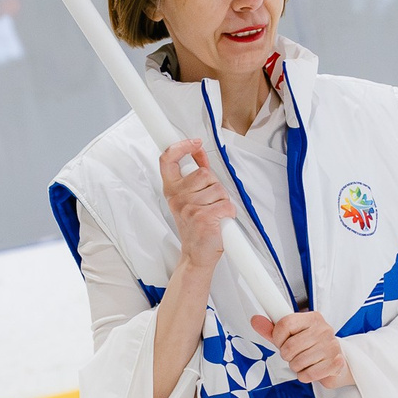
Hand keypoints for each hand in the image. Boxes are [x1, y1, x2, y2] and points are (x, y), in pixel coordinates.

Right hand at [159, 139, 231, 268]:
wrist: (197, 255)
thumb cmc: (195, 227)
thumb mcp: (190, 198)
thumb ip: (195, 174)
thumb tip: (199, 152)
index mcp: (172, 190)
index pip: (167, 160)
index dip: (180, 146)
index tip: (194, 143)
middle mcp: (177, 198)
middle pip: (204, 173)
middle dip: (214, 185)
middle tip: (211, 202)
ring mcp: (189, 208)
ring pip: (218, 189)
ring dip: (223, 201)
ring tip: (215, 214)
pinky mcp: (203, 218)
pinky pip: (226, 204)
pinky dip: (229, 212)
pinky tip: (221, 221)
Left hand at [251, 311, 350, 387]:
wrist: (334, 359)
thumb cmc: (311, 345)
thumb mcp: (291, 335)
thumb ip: (272, 329)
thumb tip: (255, 321)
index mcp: (312, 318)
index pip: (284, 325)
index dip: (278, 338)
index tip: (283, 342)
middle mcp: (324, 330)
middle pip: (289, 347)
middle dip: (287, 355)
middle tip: (295, 354)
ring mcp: (331, 346)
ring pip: (297, 362)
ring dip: (296, 366)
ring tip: (305, 361)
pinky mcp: (335, 363)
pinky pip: (308, 374)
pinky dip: (305, 375)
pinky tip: (311, 369)